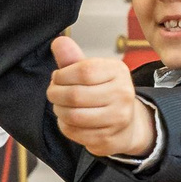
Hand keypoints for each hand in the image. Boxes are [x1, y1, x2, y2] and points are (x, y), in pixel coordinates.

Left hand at [46, 33, 155, 159]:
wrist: (127, 123)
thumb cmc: (104, 92)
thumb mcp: (92, 71)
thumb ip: (73, 59)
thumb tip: (59, 42)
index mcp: (118, 72)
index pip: (83, 71)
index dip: (62, 75)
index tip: (56, 78)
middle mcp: (123, 95)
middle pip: (76, 95)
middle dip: (55, 94)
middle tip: (52, 93)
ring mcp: (118, 119)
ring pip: (74, 116)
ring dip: (59, 111)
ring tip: (59, 106)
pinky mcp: (109, 139)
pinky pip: (76, 133)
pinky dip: (65, 126)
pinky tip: (67, 120)